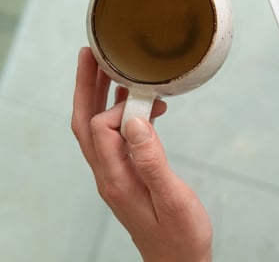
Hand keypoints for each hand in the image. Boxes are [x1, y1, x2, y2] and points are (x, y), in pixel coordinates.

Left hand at [71, 47, 212, 260]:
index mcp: (117, 179)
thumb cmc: (180, 236)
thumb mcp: (172, 198)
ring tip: (110, 69)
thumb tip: (136, 121)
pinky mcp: (125, 176)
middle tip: (91, 54)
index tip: (151, 101)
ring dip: (99, 97)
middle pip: (85, 123)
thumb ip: (152, 160)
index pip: (102, 128)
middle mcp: (109, 175)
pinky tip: (137, 106)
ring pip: (96, 129)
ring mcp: (115, 176)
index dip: (123, 107)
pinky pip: (113, 139)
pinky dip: (120, 115)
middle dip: (86, 86)